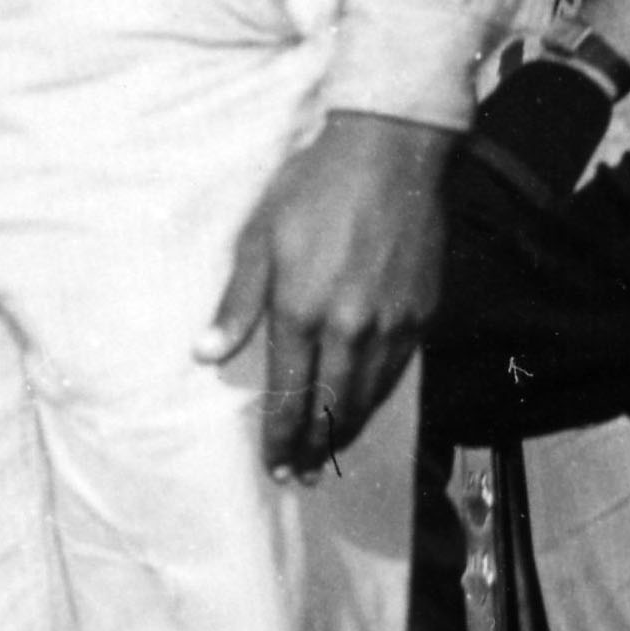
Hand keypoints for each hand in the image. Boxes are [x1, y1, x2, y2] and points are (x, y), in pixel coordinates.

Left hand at [203, 108, 447, 478]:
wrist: (392, 154)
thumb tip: (205, 353)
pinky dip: (380, 397)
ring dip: (349, 431)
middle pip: (334, 407)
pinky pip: (399, 370)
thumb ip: (237, 302)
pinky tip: (366, 407)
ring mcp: (394, 322)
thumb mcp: (259, 237)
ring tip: (331, 456)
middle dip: (315, 447)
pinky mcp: (424, 311)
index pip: (290, 393)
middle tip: (301, 476)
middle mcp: (352, 326)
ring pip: (371, 396)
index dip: (281, 435)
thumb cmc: (313, 188)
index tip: (273, 464)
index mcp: (302, 309)